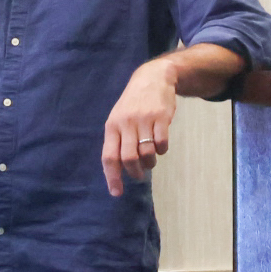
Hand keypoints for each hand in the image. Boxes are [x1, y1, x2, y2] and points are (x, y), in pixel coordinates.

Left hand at [102, 58, 176, 196]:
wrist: (152, 79)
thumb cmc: (133, 105)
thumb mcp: (119, 119)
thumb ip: (117, 141)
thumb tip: (118, 169)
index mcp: (112, 126)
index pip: (109, 157)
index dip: (113, 177)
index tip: (117, 193)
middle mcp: (126, 123)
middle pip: (129, 158)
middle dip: (135, 173)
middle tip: (139, 176)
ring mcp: (144, 120)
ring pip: (147, 153)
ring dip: (150, 163)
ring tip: (150, 161)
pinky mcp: (161, 117)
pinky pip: (162, 144)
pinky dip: (161, 151)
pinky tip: (159, 147)